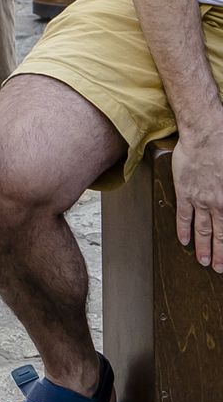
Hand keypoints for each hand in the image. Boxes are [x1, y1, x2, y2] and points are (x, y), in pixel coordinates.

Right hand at [172, 128, 222, 270]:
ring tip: (203, 261)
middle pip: (219, 235)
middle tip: (218, 267)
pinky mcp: (185, 192)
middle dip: (220, 253)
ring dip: (203, 247)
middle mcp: (218, 205)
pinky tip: (184, 240)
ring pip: (202, 230)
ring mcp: (200, 200)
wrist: (207, 134)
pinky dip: (183, 230)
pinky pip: (184, 215)